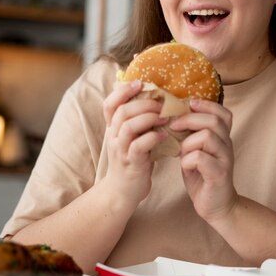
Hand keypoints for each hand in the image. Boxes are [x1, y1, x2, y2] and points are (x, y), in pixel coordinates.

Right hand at [103, 81, 167, 205]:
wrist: (123, 191)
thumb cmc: (133, 161)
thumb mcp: (132, 138)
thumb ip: (139, 121)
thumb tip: (158, 100)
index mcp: (113, 128)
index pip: (109, 103)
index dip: (123, 91)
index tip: (141, 83)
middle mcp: (113, 136)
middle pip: (122, 111)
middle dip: (145, 104)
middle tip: (163, 105)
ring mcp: (120, 150)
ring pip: (128, 126)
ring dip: (149, 118)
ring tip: (166, 119)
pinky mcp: (130, 163)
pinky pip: (138, 146)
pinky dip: (153, 138)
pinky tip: (164, 137)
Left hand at [170, 98, 238, 222]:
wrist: (216, 206)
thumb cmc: (203, 177)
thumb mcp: (196, 152)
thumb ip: (191, 136)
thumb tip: (172, 118)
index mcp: (222, 138)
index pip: (223, 113)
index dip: (206, 105)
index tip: (188, 105)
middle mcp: (227, 146)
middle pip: (213, 121)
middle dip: (189, 119)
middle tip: (172, 126)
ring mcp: (225, 160)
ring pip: (207, 137)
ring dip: (187, 142)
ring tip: (180, 152)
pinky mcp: (219, 174)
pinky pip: (200, 158)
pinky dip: (187, 160)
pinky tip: (184, 167)